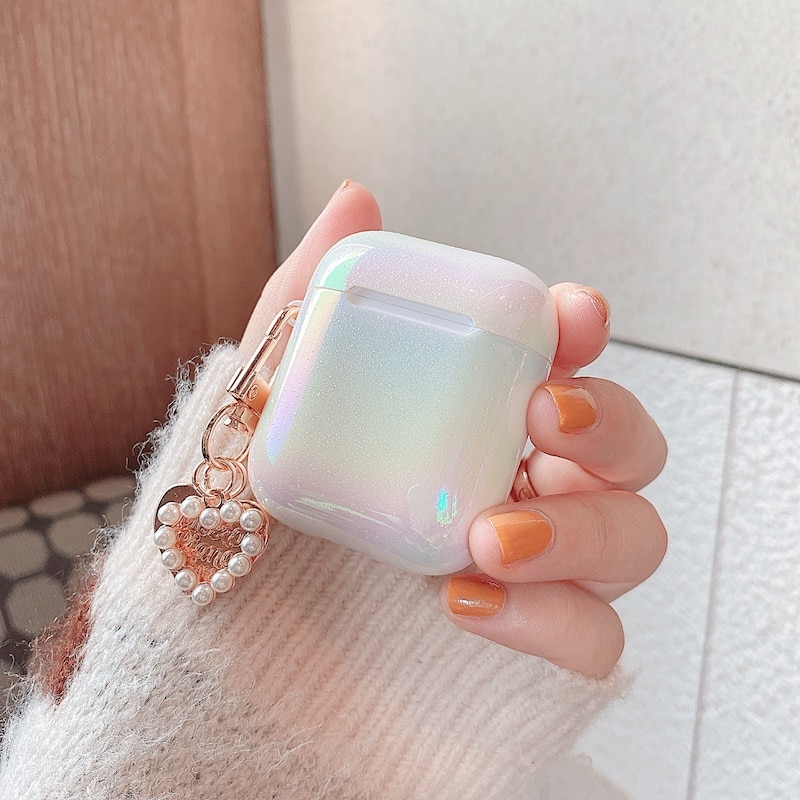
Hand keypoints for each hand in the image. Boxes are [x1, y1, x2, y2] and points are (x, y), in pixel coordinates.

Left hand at [241, 180, 666, 678]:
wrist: (241, 598)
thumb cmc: (277, 486)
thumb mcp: (279, 385)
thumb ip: (314, 294)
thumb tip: (356, 202)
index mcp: (491, 411)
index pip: (574, 360)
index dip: (587, 330)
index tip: (571, 315)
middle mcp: (534, 479)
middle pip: (633, 448)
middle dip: (610, 425)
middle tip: (543, 417)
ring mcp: (543, 561)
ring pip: (634, 542)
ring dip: (581, 532)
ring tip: (491, 536)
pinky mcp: (533, 636)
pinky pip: (592, 639)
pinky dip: (548, 621)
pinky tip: (465, 599)